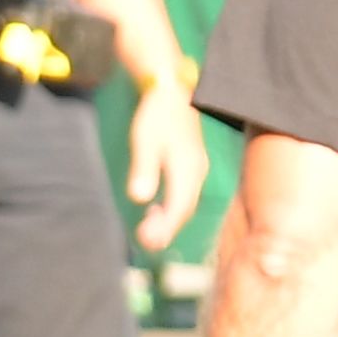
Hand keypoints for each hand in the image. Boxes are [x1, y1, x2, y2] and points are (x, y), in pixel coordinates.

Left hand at [127, 81, 209, 250]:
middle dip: (167, 230)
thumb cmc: (155, 115)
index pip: (180, 207)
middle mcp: (197, 172)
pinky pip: (184, 194)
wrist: (170, 92)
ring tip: (146, 232)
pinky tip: (154, 212)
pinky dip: (171, 208)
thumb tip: (140, 198)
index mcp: (188, 168)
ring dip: (168, 220)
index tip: (149, 243)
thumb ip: (143, 169)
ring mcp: (197, 169)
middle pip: (185, 209)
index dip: (165, 228)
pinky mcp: (191, 165)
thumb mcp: (145, 141)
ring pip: (186, 203)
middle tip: (145, 244)